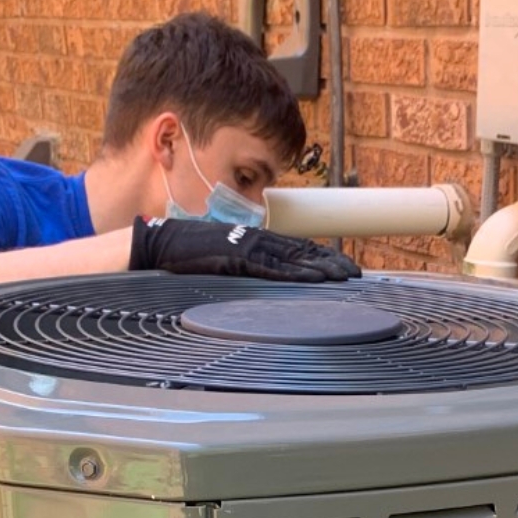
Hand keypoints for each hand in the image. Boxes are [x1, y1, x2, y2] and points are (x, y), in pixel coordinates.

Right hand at [129, 217, 361, 281]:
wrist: (160, 244)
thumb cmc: (189, 253)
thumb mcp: (224, 258)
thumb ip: (247, 265)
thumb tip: (266, 277)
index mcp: (256, 239)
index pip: (298, 248)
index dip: (324, 256)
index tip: (344, 267)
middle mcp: (257, 239)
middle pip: (304, 251)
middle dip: (332, 262)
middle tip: (356, 273)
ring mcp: (248, 248)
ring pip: (294, 258)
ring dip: (322, 268)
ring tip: (344, 277)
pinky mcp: (237, 259)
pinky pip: (272, 268)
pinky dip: (296, 273)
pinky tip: (314, 279)